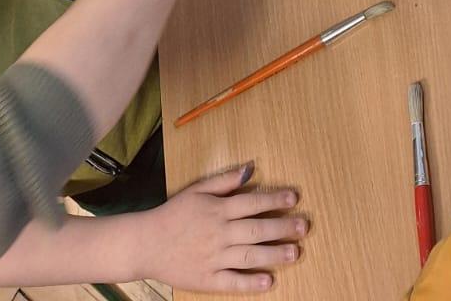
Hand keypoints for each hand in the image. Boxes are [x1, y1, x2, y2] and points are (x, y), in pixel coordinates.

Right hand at [131, 165, 305, 292]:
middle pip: (256, 230)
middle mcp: (219, 233)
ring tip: (295, 252)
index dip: (274, 200)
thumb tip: (250, 169)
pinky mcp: (207, 279)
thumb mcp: (197, 190)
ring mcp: (214, 258)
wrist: (147, 243)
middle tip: (303, 227)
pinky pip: (232, 282)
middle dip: (282, 227)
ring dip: (274, 254)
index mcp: (217, 209)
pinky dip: (250, 282)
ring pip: (249, 255)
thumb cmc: (174, 213)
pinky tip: (269, 281)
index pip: (252, 203)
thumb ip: (225, 181)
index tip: (294, 198)